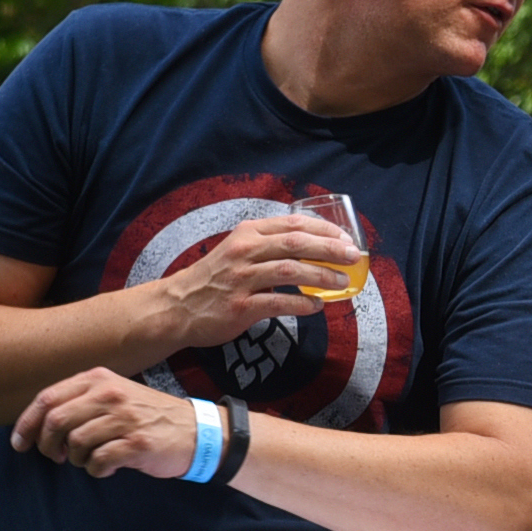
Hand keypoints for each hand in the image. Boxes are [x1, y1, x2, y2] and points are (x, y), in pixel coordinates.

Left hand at [13, 370, 206, 479]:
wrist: (197, 431)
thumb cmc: (148, 416)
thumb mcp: (114, 395)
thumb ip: (79, 401)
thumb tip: (39, 426)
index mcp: (99, 379)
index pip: (47, 398)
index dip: (27, 423)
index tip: (20, 443)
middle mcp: (110, 394)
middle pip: (56, 421)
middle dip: (48, 445)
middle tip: (57, 457)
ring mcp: (125, 418)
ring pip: (76, 443)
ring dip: (77, 459)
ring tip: (92, 459)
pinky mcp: (138, 443)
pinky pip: (99, 462)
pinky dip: (97, 470)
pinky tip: (108, 468)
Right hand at [143, 213, 352, 353]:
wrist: (178, 305)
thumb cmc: (216, 277)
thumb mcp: (239, 249)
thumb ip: (269, 245)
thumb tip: (313, 247)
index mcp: (247, 233)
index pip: (292, 224)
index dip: (324, 229)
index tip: (346, 237)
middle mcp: (244, 251)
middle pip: (295, 243)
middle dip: (330, 249)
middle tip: (354, 256)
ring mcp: (241, 278)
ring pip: (290, 271)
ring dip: (321, 276)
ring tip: (342, 282)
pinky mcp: (240, 306)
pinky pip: (278, 303)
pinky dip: (302, 305)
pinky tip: (317, 307)